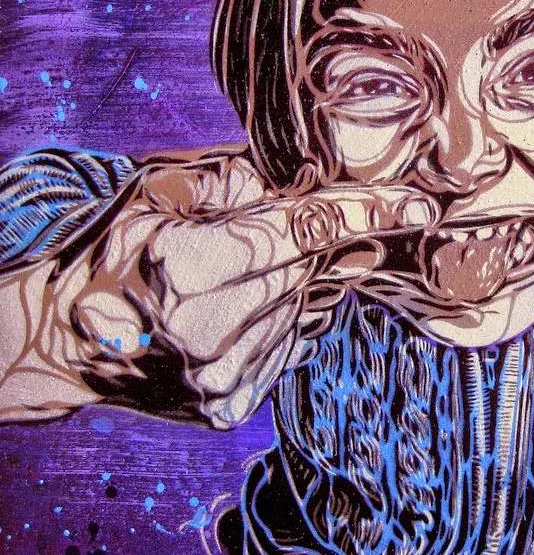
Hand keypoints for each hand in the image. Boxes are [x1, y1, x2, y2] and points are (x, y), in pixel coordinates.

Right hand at [48, 149, 438, 427]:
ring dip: (288, 285)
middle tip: (290, 233)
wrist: (60, 339)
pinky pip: (286, 348)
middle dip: (314, 245)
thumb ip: (236, 180)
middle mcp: (206, 332)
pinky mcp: (226, 405)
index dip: (367, 211)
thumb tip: (305, 185)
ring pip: (301, 309)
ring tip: (240, 279)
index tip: (420, 204)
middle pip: (306, 269)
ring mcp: (219, 377)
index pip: (302, 230)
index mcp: (186, 269)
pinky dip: (277, 322)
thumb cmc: (108, 254)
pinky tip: (241, 311)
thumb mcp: (159, 194)